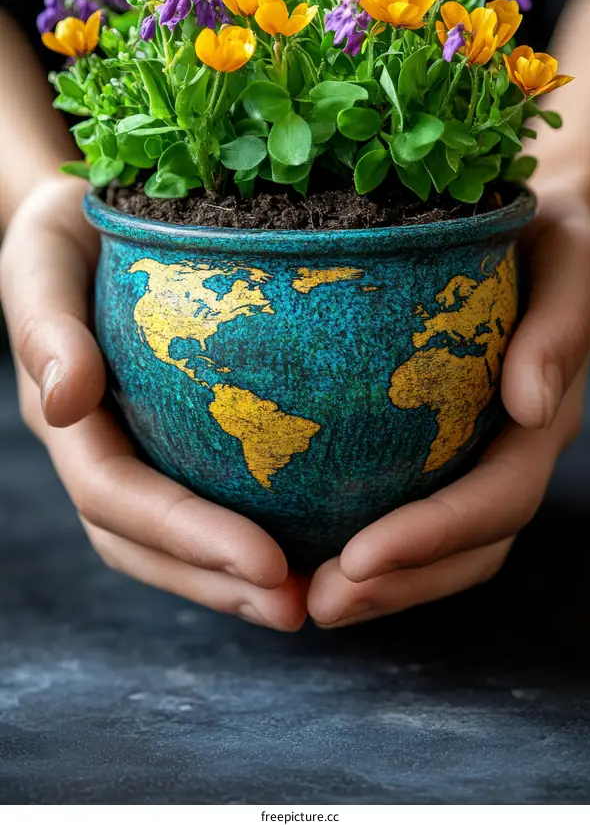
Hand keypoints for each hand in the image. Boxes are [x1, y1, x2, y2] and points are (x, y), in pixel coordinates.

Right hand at [0, 178, 305, 630]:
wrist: (82, 218)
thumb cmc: (60, 231)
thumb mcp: (40, 260)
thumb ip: (45, 326)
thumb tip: (67, 398)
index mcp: (66, 420)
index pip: (116, 497)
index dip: (186, 537)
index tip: (267, 562)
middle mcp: (97, 448)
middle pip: (145, 543)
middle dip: (216, 583)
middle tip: (299, 608)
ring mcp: (133, 448)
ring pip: (174, 539)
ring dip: (234, 579)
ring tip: (310, 597)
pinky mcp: (171, 435)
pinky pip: (207, 494)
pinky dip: (253, 527)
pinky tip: (313, 534)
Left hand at [308, 190, 589, 627]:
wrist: (539, 224)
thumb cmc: (550, 231)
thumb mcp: (568, 258)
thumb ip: (562, 327)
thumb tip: (533, 403)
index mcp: (542, 417)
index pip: (498, 498)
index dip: (434, 537)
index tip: (359, 558)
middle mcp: (512, 449)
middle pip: (468, 548)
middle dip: (399, 585)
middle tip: (319, 603)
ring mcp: (479, 453)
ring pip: (442, 548)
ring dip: (380, 585)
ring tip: (306, 597)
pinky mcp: (443, 444)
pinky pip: (410, 508)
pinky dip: (368, 543)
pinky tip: (307, 547)